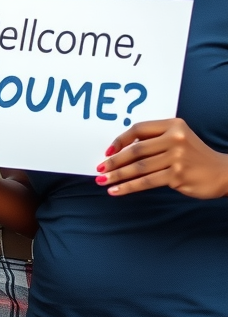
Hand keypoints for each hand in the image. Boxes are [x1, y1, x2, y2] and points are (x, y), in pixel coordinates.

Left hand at [98, 119, 227, 197]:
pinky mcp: (177, 176)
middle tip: (100, 169)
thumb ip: (154, 140)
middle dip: (114, 161)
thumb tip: (120, 150)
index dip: (120, 140)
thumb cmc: (194, 156)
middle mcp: (174, 139)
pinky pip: (146, 182)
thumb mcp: (178, 139)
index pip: (138, 129)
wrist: (224, 173)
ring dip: (117, 175)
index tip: (106, 151)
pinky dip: (128, 187)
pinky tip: (116, 191)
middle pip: (136, 150)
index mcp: (173, 125)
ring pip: (139, 167)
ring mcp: (176, 158)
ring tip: (103, 181)